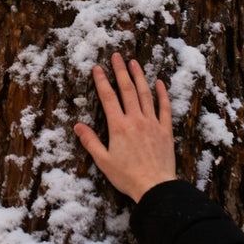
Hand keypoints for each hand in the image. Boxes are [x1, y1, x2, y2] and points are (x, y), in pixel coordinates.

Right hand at [73, 53, 175, 202]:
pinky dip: (162, 94)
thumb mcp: (103, 161)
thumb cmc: (127, 176)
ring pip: (145, 94)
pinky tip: (159, 83)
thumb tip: (78, 126)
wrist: (155, 187)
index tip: (98, 68)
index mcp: (118, 126)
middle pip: (127, 90)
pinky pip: (165, 108)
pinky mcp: (165, 130)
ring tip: (134, 63)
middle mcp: (135, 120)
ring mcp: (152, 123)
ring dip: (139, 77)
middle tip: (117, 56)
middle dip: (120, 71)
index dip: (102, 81)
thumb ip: (90, 141)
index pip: (108, 98)